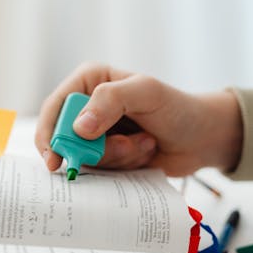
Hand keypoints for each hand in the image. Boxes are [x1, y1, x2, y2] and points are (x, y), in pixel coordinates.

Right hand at [35, 62, 242, 175]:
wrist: (201, 138)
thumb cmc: (177, 108)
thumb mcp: (146, 94)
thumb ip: (111, 101)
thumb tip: (79, 128)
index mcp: (90, 82)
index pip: (56, 108)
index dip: (51, 134)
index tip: (56, 159)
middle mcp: (89, 107)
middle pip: (67, 138)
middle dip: (96, 150)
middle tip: (126, 146)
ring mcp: (98, 134)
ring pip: (86, 158)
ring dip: (119, 156)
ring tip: (145, 143)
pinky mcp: (109, 155)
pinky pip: (102, 170)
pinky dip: (126, 164)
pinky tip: (146, 151)